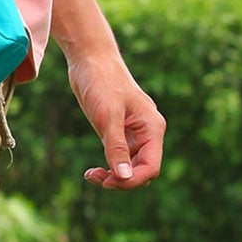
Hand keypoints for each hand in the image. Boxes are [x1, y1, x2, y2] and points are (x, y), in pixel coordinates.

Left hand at [66, 50, 165, 189]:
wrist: (90, 59)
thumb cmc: (101, 81)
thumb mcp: (107, 116)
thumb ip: (116, 147)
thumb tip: (124, 178)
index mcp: (152, 128)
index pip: (151, 167)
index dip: (132, 180)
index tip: (108, 182)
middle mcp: (147, 133)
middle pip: (142, 170)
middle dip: (122, 180)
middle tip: (95, 177)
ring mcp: (133, 133)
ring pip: (130, 166)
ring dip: (114, 176)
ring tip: (91, 175)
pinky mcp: (119, 131)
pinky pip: (120, 158)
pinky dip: (109, 166)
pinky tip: (92, 170)